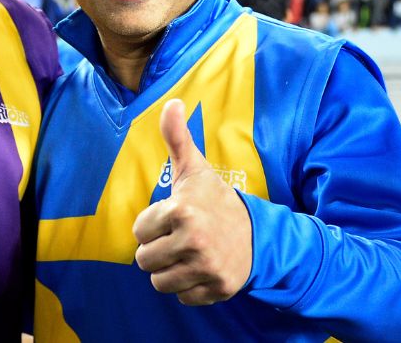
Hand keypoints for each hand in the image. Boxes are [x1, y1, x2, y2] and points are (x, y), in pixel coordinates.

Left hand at [132, 99, 251, 304]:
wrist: (260, 234)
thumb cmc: (217, 201)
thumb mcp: (195, 170)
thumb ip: (177, 138)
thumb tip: (171, 103)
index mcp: (181, 211)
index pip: (139, 231)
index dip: (153, 225)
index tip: (174, 218)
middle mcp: (193, 241)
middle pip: (144, 260)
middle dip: (158, 250)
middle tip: (179, 238)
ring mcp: (206, 268)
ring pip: (159, 282)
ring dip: (170, 271)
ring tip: (188, 254)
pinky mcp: (217, 290)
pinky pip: (182, 297)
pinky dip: (189, 287)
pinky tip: (201, 269)